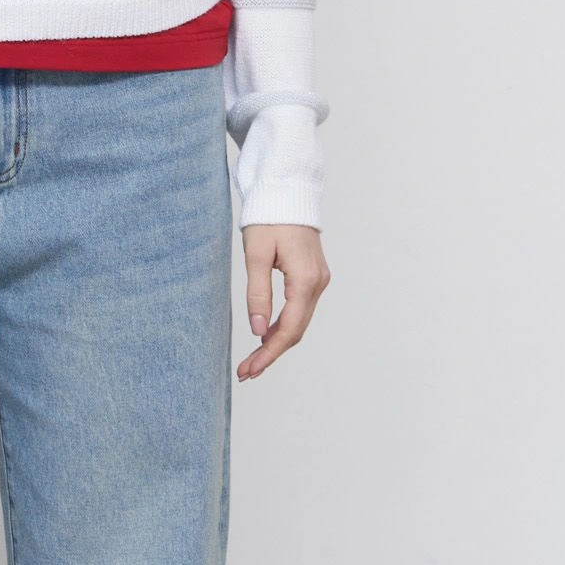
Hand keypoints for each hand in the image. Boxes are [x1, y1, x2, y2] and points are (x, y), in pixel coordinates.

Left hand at [238, 223, 328, 380]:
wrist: (287, 191)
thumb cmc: (268, 218)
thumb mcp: (255, 255)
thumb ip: (258, 294)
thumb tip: (258, 330)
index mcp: (305, 280)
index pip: (288, 329)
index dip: (269, 354)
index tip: (249, 371)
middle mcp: (318, 283)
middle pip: (296, 331)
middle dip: (271, 354)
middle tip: (246, 372)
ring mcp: (319, 280)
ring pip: (299, 322)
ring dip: (276, 343)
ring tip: (252, 360)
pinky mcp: (313, 276)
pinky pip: (300, 309)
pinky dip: (283, 326)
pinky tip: (265, 335)